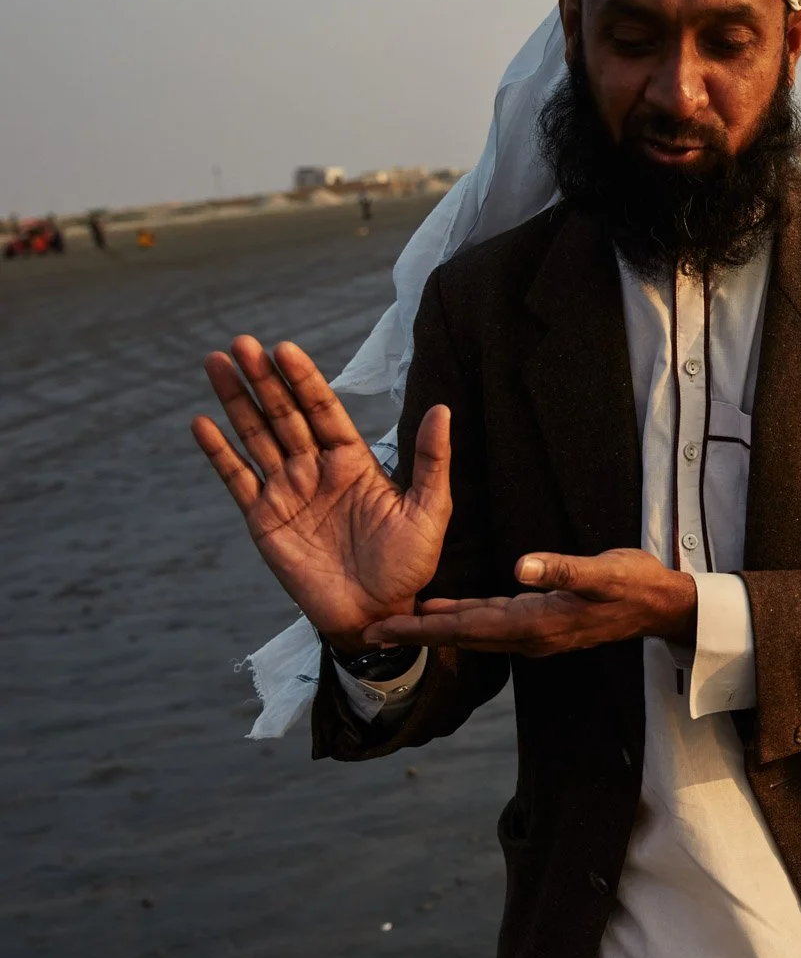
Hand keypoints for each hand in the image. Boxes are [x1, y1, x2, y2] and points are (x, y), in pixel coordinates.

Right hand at [191, 336, 450, 650]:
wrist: (377, 615)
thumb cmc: (408, 565)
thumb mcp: (429, 510)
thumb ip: (431, 460)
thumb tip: (442, 409)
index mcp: (353, 462)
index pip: (324, 410)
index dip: (304, 380)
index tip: (285, 348)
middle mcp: (316, 469)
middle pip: (284, 415)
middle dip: (264, 380)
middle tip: (242, 342)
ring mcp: (287, 492)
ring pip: (256, 437)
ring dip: (236, 401)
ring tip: (216, 362)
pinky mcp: (264, 520)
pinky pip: (237, 479)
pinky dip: (219, 452)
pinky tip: (202, 423)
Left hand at [362, 549, 696, 656]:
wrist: (660, 605)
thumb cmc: (633, 584)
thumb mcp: (601, 572)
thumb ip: (561, 569)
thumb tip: (520, 567)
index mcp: (535, 624)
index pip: (466, 627)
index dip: (422, 629)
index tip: (382, 630)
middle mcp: (528, 636)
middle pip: (461, 635)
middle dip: (415, 635)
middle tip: (368, 632)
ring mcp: (534, 633)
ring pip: (473, 632)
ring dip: (435, 629)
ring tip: (396, 624)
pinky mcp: (541, 623)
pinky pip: (491, 625)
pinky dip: (462, 619)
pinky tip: (445, 610)